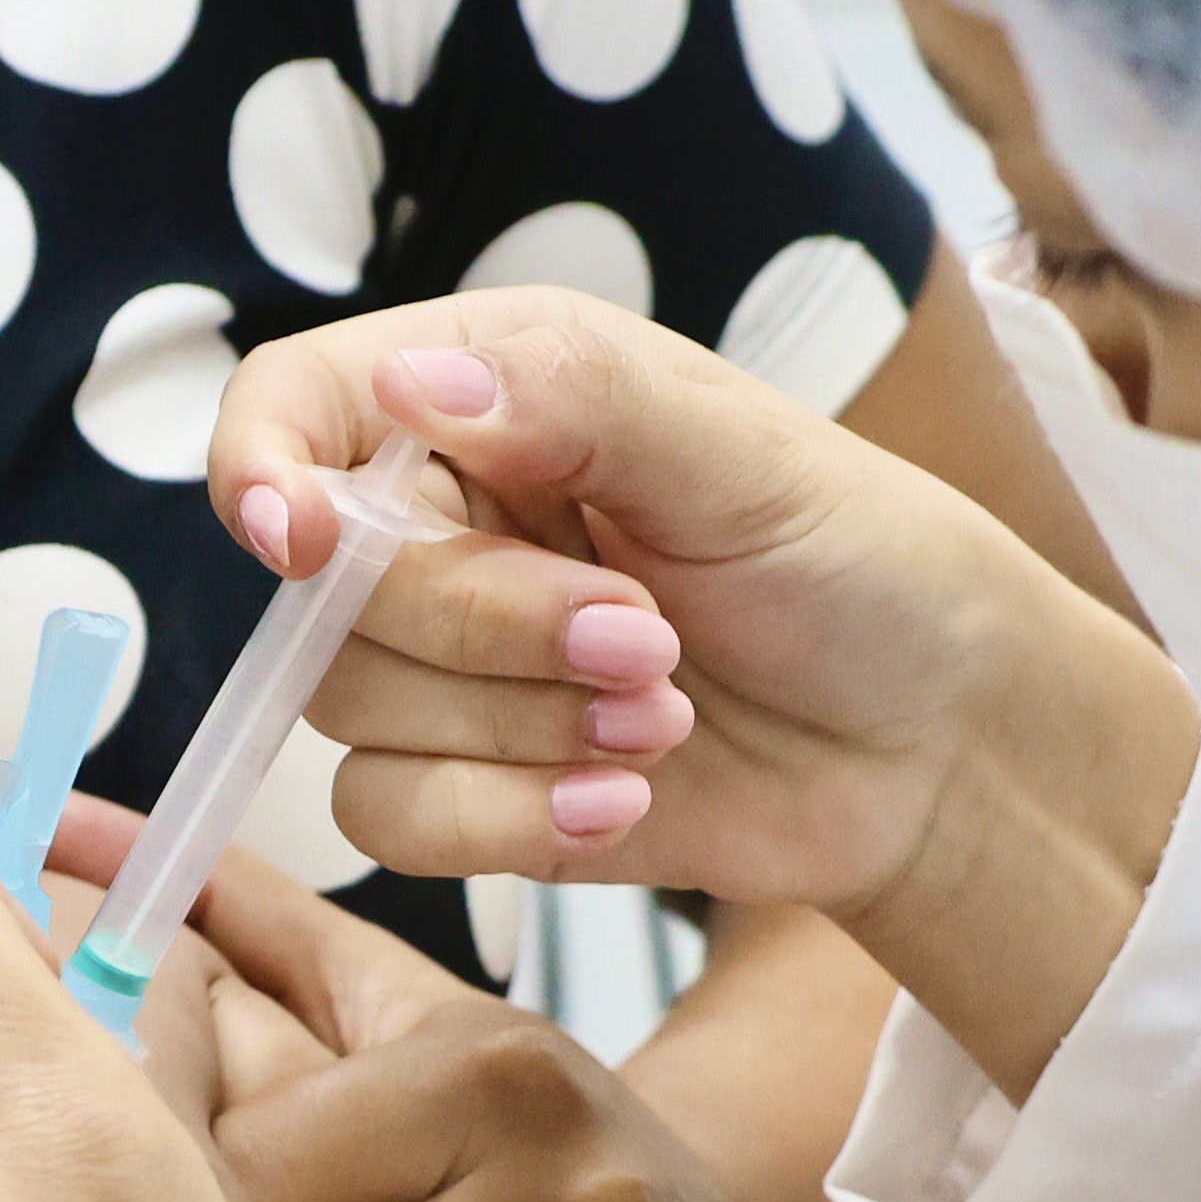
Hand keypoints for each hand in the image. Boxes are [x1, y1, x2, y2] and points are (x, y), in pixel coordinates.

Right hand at [208, 289, 1198, 1095]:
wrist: (937, 745)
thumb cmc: (860, 564)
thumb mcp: (741, 453)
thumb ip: (575, 401)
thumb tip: (412, 383)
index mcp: (488, 395)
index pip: (291, 409)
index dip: (263, 468)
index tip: (305, 536)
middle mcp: (444, 523)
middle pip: (328, 590)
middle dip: (491, 626)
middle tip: (651, 635)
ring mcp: (447, 663)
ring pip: (351, 710)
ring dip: (518, 725)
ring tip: (667, 709)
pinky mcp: (469, 787)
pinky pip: (393, 818)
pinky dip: (506, 816)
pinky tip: (628, 802)